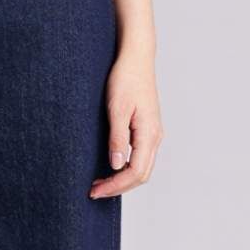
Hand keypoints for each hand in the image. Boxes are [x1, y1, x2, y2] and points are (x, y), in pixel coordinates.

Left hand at [88, 49, 162, 197]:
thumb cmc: (125, 79)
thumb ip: (117, 139)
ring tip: (100, 182)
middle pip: (141, 175)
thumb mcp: (116, 109)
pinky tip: (111, 166)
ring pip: (142, 167)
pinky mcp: (147, 128)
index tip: (95, 191)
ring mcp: (153, 133)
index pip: (135, 172)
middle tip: (94, 191)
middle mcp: (155, 136)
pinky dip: (126, 167)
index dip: (115, 186)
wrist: (136, 58)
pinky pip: (140, 156)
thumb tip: (117, 166)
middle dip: (118, 187)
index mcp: (149, 133)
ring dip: (122, 179)